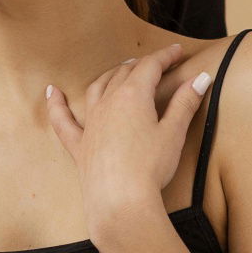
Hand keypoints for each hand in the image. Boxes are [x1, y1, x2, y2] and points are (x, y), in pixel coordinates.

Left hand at [45, 43, 211, 232]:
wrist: (121, 200)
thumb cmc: (150, 166)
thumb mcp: (174, 132)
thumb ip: (185, 103)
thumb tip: (200, 78)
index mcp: (133, 96)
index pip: (150, 67)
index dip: (165, 57)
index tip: (177, 52)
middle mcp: (108, 102)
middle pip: (124, 74)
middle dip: (142, 65)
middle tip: (158, 63)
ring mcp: (90, 122)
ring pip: (98, 87)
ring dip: (111, 75)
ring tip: (121, 70)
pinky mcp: (78, 143)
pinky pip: (62, 119)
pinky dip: (56, 103)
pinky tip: (51, 91)